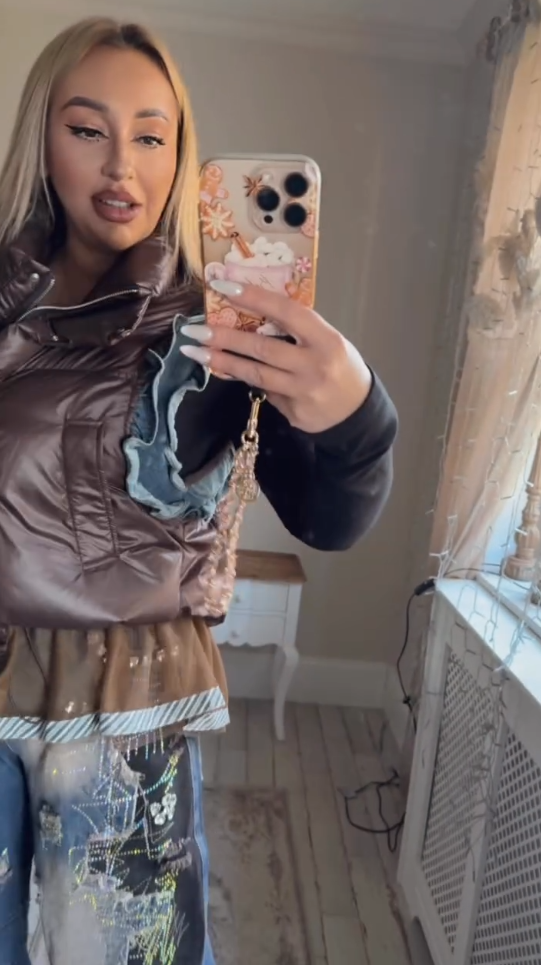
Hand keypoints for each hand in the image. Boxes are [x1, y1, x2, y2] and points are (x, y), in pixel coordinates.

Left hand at [180, 281, 372, 433]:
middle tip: (193, 328)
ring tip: (193, 351)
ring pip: (254, 374)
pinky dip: (240, 378)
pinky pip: (261, 392)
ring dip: (221, 361)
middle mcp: (313, 365)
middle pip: (262, 347)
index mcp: (325, 339)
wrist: (357, 413)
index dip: (253, 297)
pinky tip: (220, 368)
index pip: (286, 312)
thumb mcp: (328, 340)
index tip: (222, 284)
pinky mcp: (293, 412)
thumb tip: (251, 311)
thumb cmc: (339, 365)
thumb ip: (296, 329)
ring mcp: (302, 392)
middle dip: (224, 337)